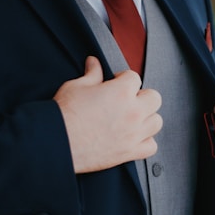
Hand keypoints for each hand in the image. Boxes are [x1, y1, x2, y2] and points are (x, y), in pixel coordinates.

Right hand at [54, 56, 162, 173]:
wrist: (57, 141)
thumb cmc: (64, 113)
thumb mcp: (76, 86)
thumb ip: (92, 74)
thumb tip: (94, 62)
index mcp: (121, 91)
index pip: (134, 77)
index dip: (123, 78)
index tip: (114, 83)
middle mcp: (132, 112)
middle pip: (154, 98)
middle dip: (141, 96)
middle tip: (126, 100)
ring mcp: (133, 134)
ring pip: (156, 121)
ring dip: (147, 118)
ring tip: (131, 118)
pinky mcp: (129, 152)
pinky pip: (151, 146)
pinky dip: (145, 142)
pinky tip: (133, 137)